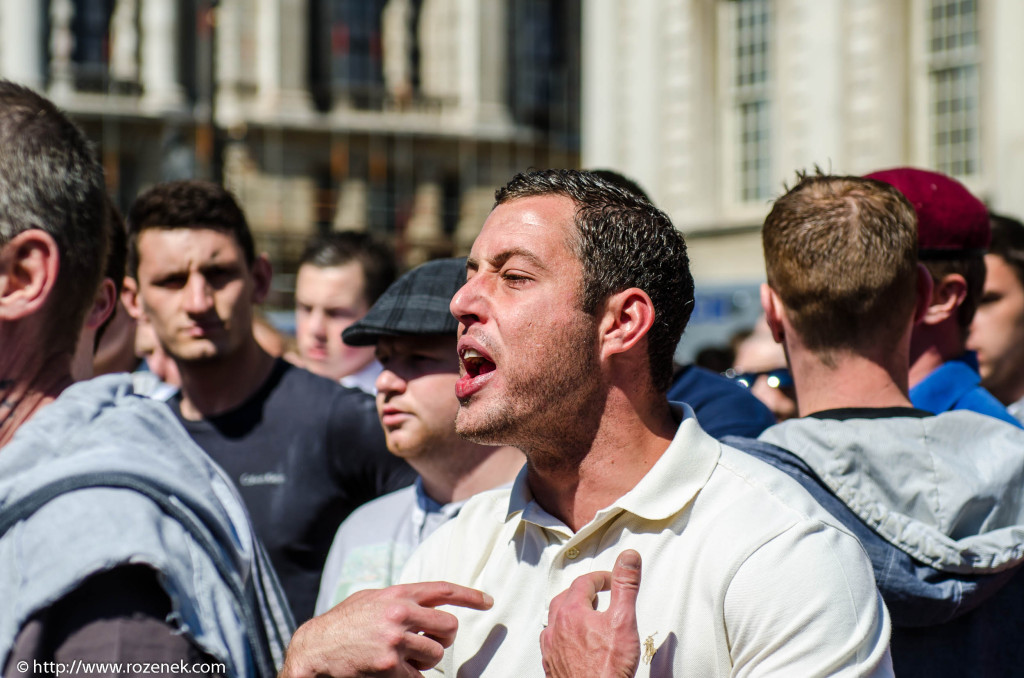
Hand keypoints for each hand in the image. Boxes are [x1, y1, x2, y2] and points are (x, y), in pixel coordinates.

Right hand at [280, 581, 492, 677]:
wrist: (314, 649)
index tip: (488, 602)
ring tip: (398, 657)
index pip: (443, 590)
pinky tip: (389, 671)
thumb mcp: (371, 599)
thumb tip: (430, 605)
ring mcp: (395, 641)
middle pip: (449, 628)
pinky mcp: (390, 667)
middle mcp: (399, 614)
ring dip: (423, 661)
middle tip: (425, 643)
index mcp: (396, 594)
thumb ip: (400, 599)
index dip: (470, 596)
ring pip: (435, 655)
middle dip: (442, 638)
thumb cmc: (344, 624)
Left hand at [540, 550, 641, 677]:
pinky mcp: (552, 665)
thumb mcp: (623, 620)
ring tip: (588, 614)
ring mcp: (551, 647)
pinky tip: (575, 641)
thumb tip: (628, 557)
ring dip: (571, 611)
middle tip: (600, 594)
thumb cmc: (607, 669)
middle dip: (583, 592)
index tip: (613, 580)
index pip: (584, 582)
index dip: (601, 578)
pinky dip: (564, 633)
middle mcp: (556, 627)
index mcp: (571, 612)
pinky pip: (553, 640)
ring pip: (556, 619)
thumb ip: (626, 585)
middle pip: (566, 598)